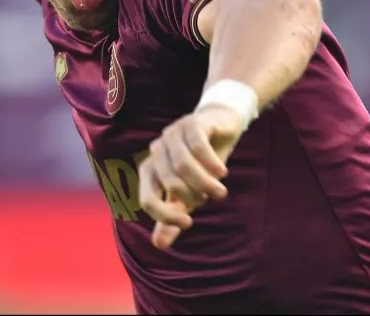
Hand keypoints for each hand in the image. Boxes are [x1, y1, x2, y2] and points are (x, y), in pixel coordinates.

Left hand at [138, 105, 245, 249]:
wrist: (221, 127)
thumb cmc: (201, 164)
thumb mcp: (188, 193)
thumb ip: (173, 217)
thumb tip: (158, 245)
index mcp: (150, 169)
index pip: (147, 200)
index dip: (166, 217)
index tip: (188, 223)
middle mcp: (157, 151)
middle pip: (170, 183)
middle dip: (194, 197)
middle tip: (211, 198)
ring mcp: (173, 134)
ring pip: (184, 165)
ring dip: (205, 183)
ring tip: (220, 191)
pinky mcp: (192, 123)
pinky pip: (198, 146)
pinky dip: (211, 163)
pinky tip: (222, 172)